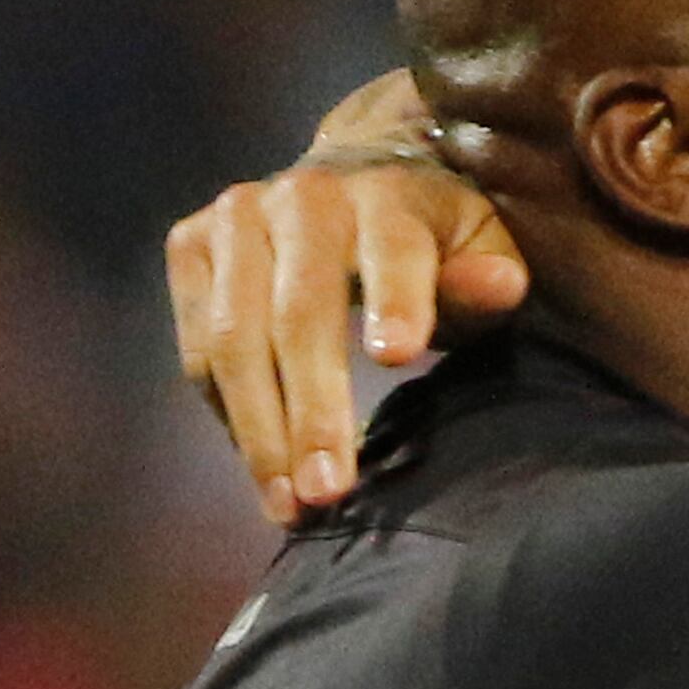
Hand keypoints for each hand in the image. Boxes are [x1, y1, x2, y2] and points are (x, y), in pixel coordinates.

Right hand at [163, 70, 531, 528]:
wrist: (347, 182)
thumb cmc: (427, 240)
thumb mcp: (476, 249)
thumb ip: (487, 276)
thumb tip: (499, 285)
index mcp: (387, 192)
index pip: (394, 250)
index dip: (397, 301)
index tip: (398, 359)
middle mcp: (301, 196)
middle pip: (298, 314)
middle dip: (311, 412)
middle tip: (329, 492)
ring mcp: (235, 216)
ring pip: (231, 338)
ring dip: (258, 432)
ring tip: (288, 505)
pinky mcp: (190, 244)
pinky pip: (197, 346)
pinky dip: (226, 412)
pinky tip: (262, 465)